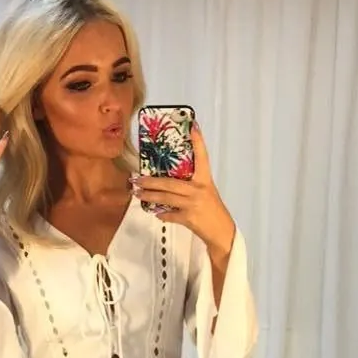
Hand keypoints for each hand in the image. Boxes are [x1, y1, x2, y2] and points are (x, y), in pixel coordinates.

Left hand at [132, 123, 235, 256]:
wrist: (221, 231)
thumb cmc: (212, 210)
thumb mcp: (206, 191)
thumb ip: (191, 183)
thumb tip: (168, 179)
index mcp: (205, 180)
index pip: (202, 157)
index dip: (198, 141)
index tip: (192, 126)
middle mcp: (198, 189)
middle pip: (170, 182)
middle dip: (151, 181)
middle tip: (136, 178)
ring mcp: (193, 204)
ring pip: (166, 198)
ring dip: (149, 196)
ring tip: (137, 193)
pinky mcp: (189, 218)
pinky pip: (170, 215)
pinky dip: (161, 214)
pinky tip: (154, 212)